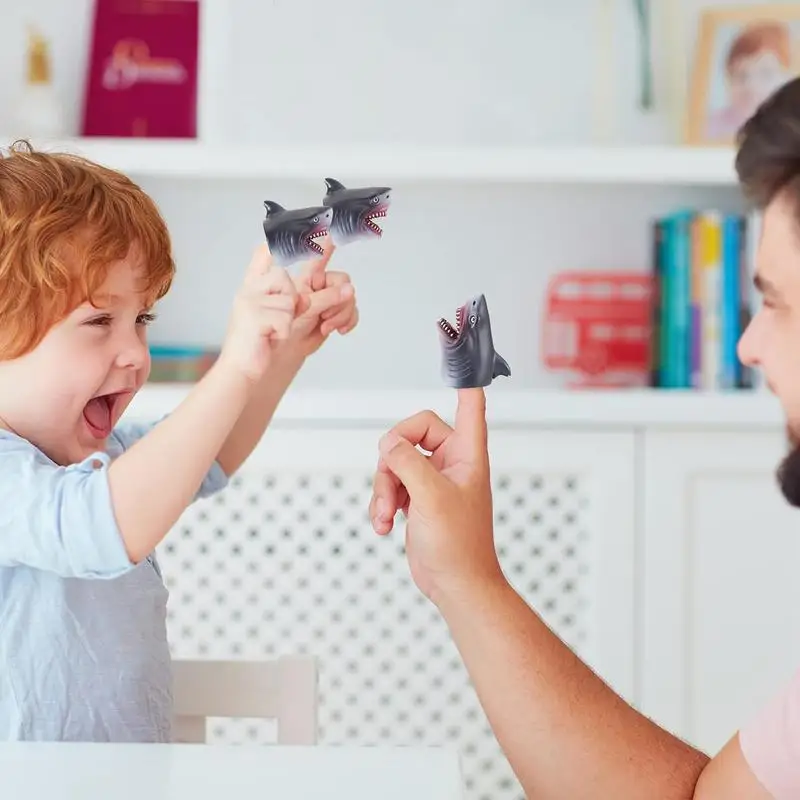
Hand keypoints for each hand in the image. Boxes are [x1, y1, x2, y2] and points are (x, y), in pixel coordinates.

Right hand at [219, 245, 299, 382]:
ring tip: (269, 332)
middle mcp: (248, 290)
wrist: (238, 371)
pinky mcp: (254, 316)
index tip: (305, 226)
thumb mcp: (274, 316)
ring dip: (287, 322)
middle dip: (292, 303)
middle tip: (276, 321)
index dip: (280, 239)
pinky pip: (285, 319)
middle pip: (286, 280)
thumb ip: (289, 298)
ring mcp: (249, 301)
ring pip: (290, 301)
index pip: (264, 254)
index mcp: (252, 287)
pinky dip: (282, 333)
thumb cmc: (258, 344)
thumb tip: (312, 289)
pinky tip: (267, 338)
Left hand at [289, 240, 358, 357]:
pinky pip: (353, 312)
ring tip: (325, 325)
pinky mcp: (335, 314)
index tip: (334, 228)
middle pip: (341, 281)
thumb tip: (349, 289)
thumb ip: (325, 297)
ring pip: (349, 298)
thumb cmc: (279, 329)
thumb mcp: (300, 309)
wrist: (282, 354)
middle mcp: (318, 286)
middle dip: (337, 300)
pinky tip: (338, 329)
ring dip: (341, 314)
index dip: (327, 242)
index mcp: (306, 278)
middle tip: (324, 315)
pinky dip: (348, 321)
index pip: (318, 254)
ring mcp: (328, 300)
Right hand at [369, 389, 504, 603]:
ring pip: (395, 461)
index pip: (470, 406)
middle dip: (392, 459)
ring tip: (385, 515)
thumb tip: (389, 442)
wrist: (454, 585)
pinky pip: (390, 485)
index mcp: (467, 454)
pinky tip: (384, 525)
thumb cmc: (458, 544)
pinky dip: (381, 502)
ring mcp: (432, 481)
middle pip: (412, 432)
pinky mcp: (416, 499)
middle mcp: (451, 462)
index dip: (465, 378)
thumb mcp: (430, 496)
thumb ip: (407, 461)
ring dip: (383, 487)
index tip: (460, 345)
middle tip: (392, 483)